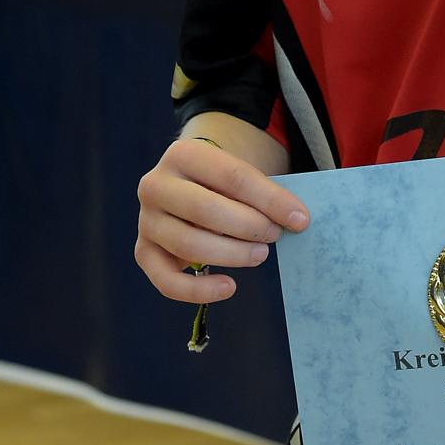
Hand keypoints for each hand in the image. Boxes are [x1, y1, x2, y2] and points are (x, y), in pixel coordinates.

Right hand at [135, 137, 308, 306]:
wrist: (190, 185)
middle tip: (274, 236)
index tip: (300, 219)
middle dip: (249, 226)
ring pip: (188, 245)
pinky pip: (166, 280)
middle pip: (205, 209)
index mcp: (184, 154)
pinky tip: (229, 287)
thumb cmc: (224, 182)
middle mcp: (156, 184)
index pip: (232, 177)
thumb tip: (297, 221)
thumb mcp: (242, 175)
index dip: (270, 200)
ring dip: (231, 255)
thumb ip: (265, 194)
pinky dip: (198, 290)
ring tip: (259, 254)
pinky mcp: (144, 251)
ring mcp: (146, 220)